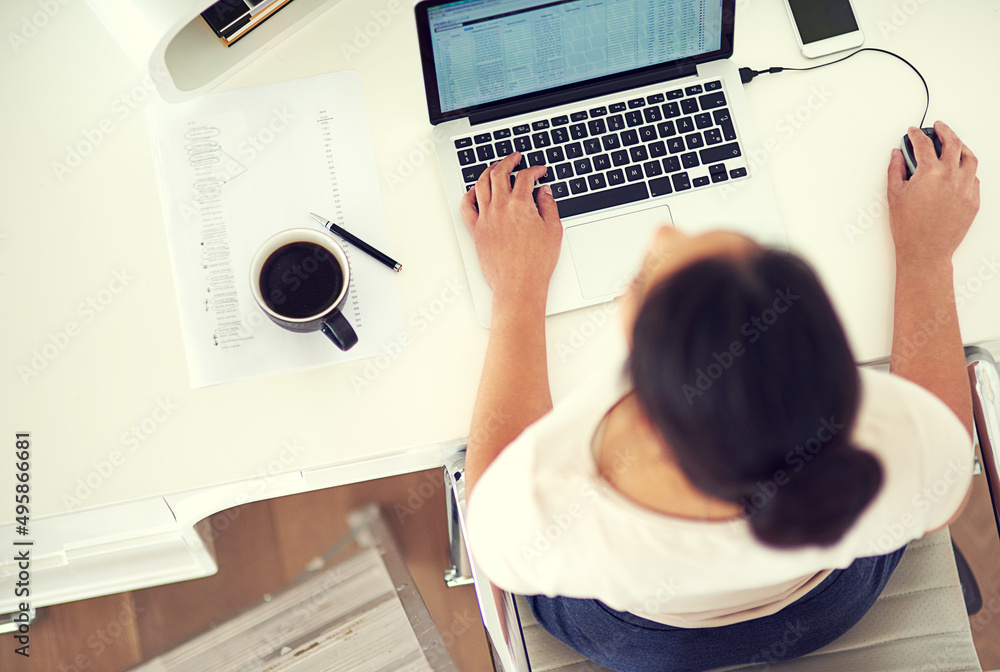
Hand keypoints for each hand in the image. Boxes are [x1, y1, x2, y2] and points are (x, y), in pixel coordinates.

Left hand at [459, 152, 562, 306]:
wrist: (518, 285)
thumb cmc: (536, 263)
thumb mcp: (553, 231)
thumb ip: (549, 206)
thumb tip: (545, 192)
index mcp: (520, 205)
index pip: (525, 177)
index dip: (534, 170)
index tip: (540, 171)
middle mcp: (500, 207)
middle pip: (499, 172)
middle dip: (508, 160)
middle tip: (515, 157)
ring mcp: (485, 218)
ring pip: (480, 184)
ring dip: (488, 171)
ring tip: (495, 167)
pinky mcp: (476, 231)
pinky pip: (466, 206)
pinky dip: (469, 194)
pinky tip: (475, 191)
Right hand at [887, 121, 979, 269]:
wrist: (925, 251)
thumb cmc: (908, 228)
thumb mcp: (894, 195)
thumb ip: (896, 169)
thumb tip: (897, 155)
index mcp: (930, 172)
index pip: (924, 144)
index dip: (916, 135)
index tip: (913, 132)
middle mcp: (952, 177)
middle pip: (953, 143)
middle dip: (944, 131)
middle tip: (938, 127)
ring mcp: (966, 188)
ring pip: (970, 158)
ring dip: (961, 147)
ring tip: (954, 144)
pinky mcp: (974, 201)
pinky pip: (975, 178)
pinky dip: (967, 170)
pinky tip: (960, 169)